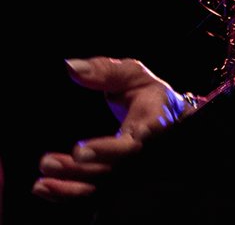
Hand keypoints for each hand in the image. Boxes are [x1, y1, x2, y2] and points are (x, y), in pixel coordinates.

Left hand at [33, 57, 193, 200]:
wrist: (166, 116)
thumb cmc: (147, 92)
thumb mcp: (132, 75)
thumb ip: (105, 71)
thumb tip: (72, 67)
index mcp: (152, 126)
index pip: (132, 145)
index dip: (107, 150)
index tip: (78, 150)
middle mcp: (142, 152)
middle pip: (111, 171)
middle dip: (78, 171)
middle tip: (47, 162)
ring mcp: (129, 168)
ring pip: (101, 187)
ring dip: (69, 188)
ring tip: (41, 183)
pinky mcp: (115, 177)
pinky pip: (93, 192)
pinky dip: (68, 194)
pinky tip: (46, 188)